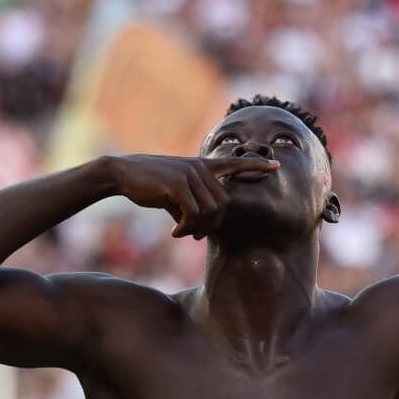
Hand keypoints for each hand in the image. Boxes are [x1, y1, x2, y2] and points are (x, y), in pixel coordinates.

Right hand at [103, 154, 278, 239]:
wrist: (122, 174)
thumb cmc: (149, 185)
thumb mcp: (174, 194)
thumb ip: (192, 206)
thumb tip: (201, 230)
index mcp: (202, 166)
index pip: (235, 163)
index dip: (255, 165)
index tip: (276, 164)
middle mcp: (199, 167)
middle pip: (223, 204)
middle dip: (212, 224)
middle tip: (194, 234)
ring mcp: (190, 174)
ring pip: (211, 211)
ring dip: (198, 229)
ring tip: (183, 233)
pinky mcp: (177, 184)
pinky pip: (193, 214)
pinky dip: (186, 228)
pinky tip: (175, 233)